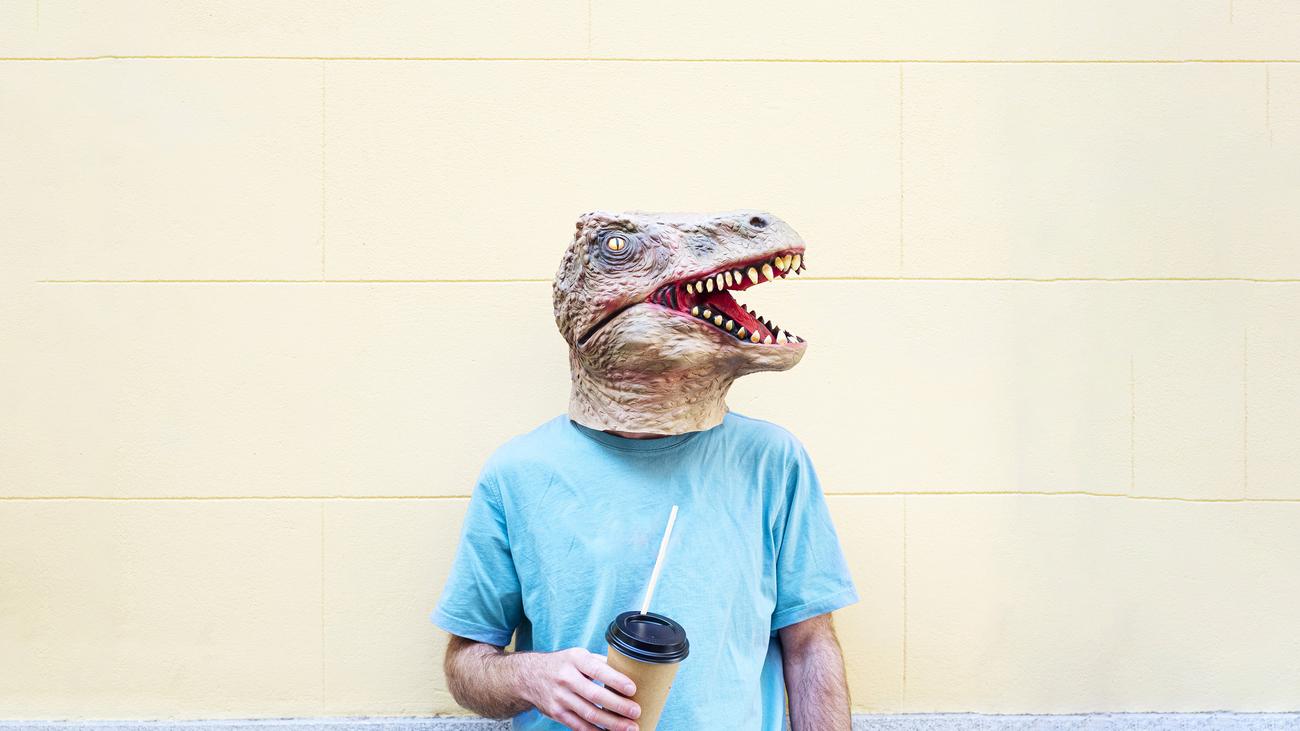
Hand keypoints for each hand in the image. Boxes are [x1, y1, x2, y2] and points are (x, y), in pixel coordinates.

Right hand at [514, 647, 641, 730]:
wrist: (529, 676)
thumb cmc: (562, 664)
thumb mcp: (578, 656)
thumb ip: (600, 663)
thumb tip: (629, 671)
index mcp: (575, 659)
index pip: (597, 669)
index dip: (615, 680)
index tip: (632, 689)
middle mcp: (566, 678)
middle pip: (594, 695)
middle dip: (618, 706)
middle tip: (636, 711)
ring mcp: (560, 697)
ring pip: (589, 713)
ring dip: (611, 723)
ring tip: (629, 728)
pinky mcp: (557, 713)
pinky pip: (579, 726)